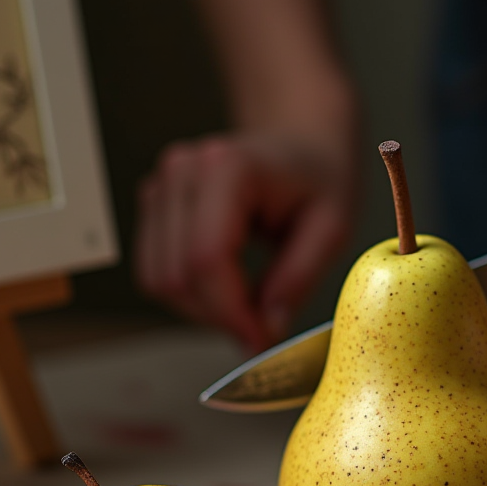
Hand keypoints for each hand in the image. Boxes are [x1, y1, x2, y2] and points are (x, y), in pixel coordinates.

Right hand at [135, 129, 357, 353]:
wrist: (301, 146)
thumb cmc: (319, 180)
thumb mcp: (332, 230)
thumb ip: (298, 279)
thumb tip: (266, 327)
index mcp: (228, 167)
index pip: (207, 257)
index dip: (230, 311)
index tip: (260, 339)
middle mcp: (183, 171)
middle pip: (179, 275)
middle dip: (220, 316)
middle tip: (261, 330)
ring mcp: (162, 186)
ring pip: (161, 281)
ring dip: (203, 311)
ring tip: (248, 307)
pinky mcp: (154, 207)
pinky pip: (156, 273)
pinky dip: (190, 297)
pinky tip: (228, 290)